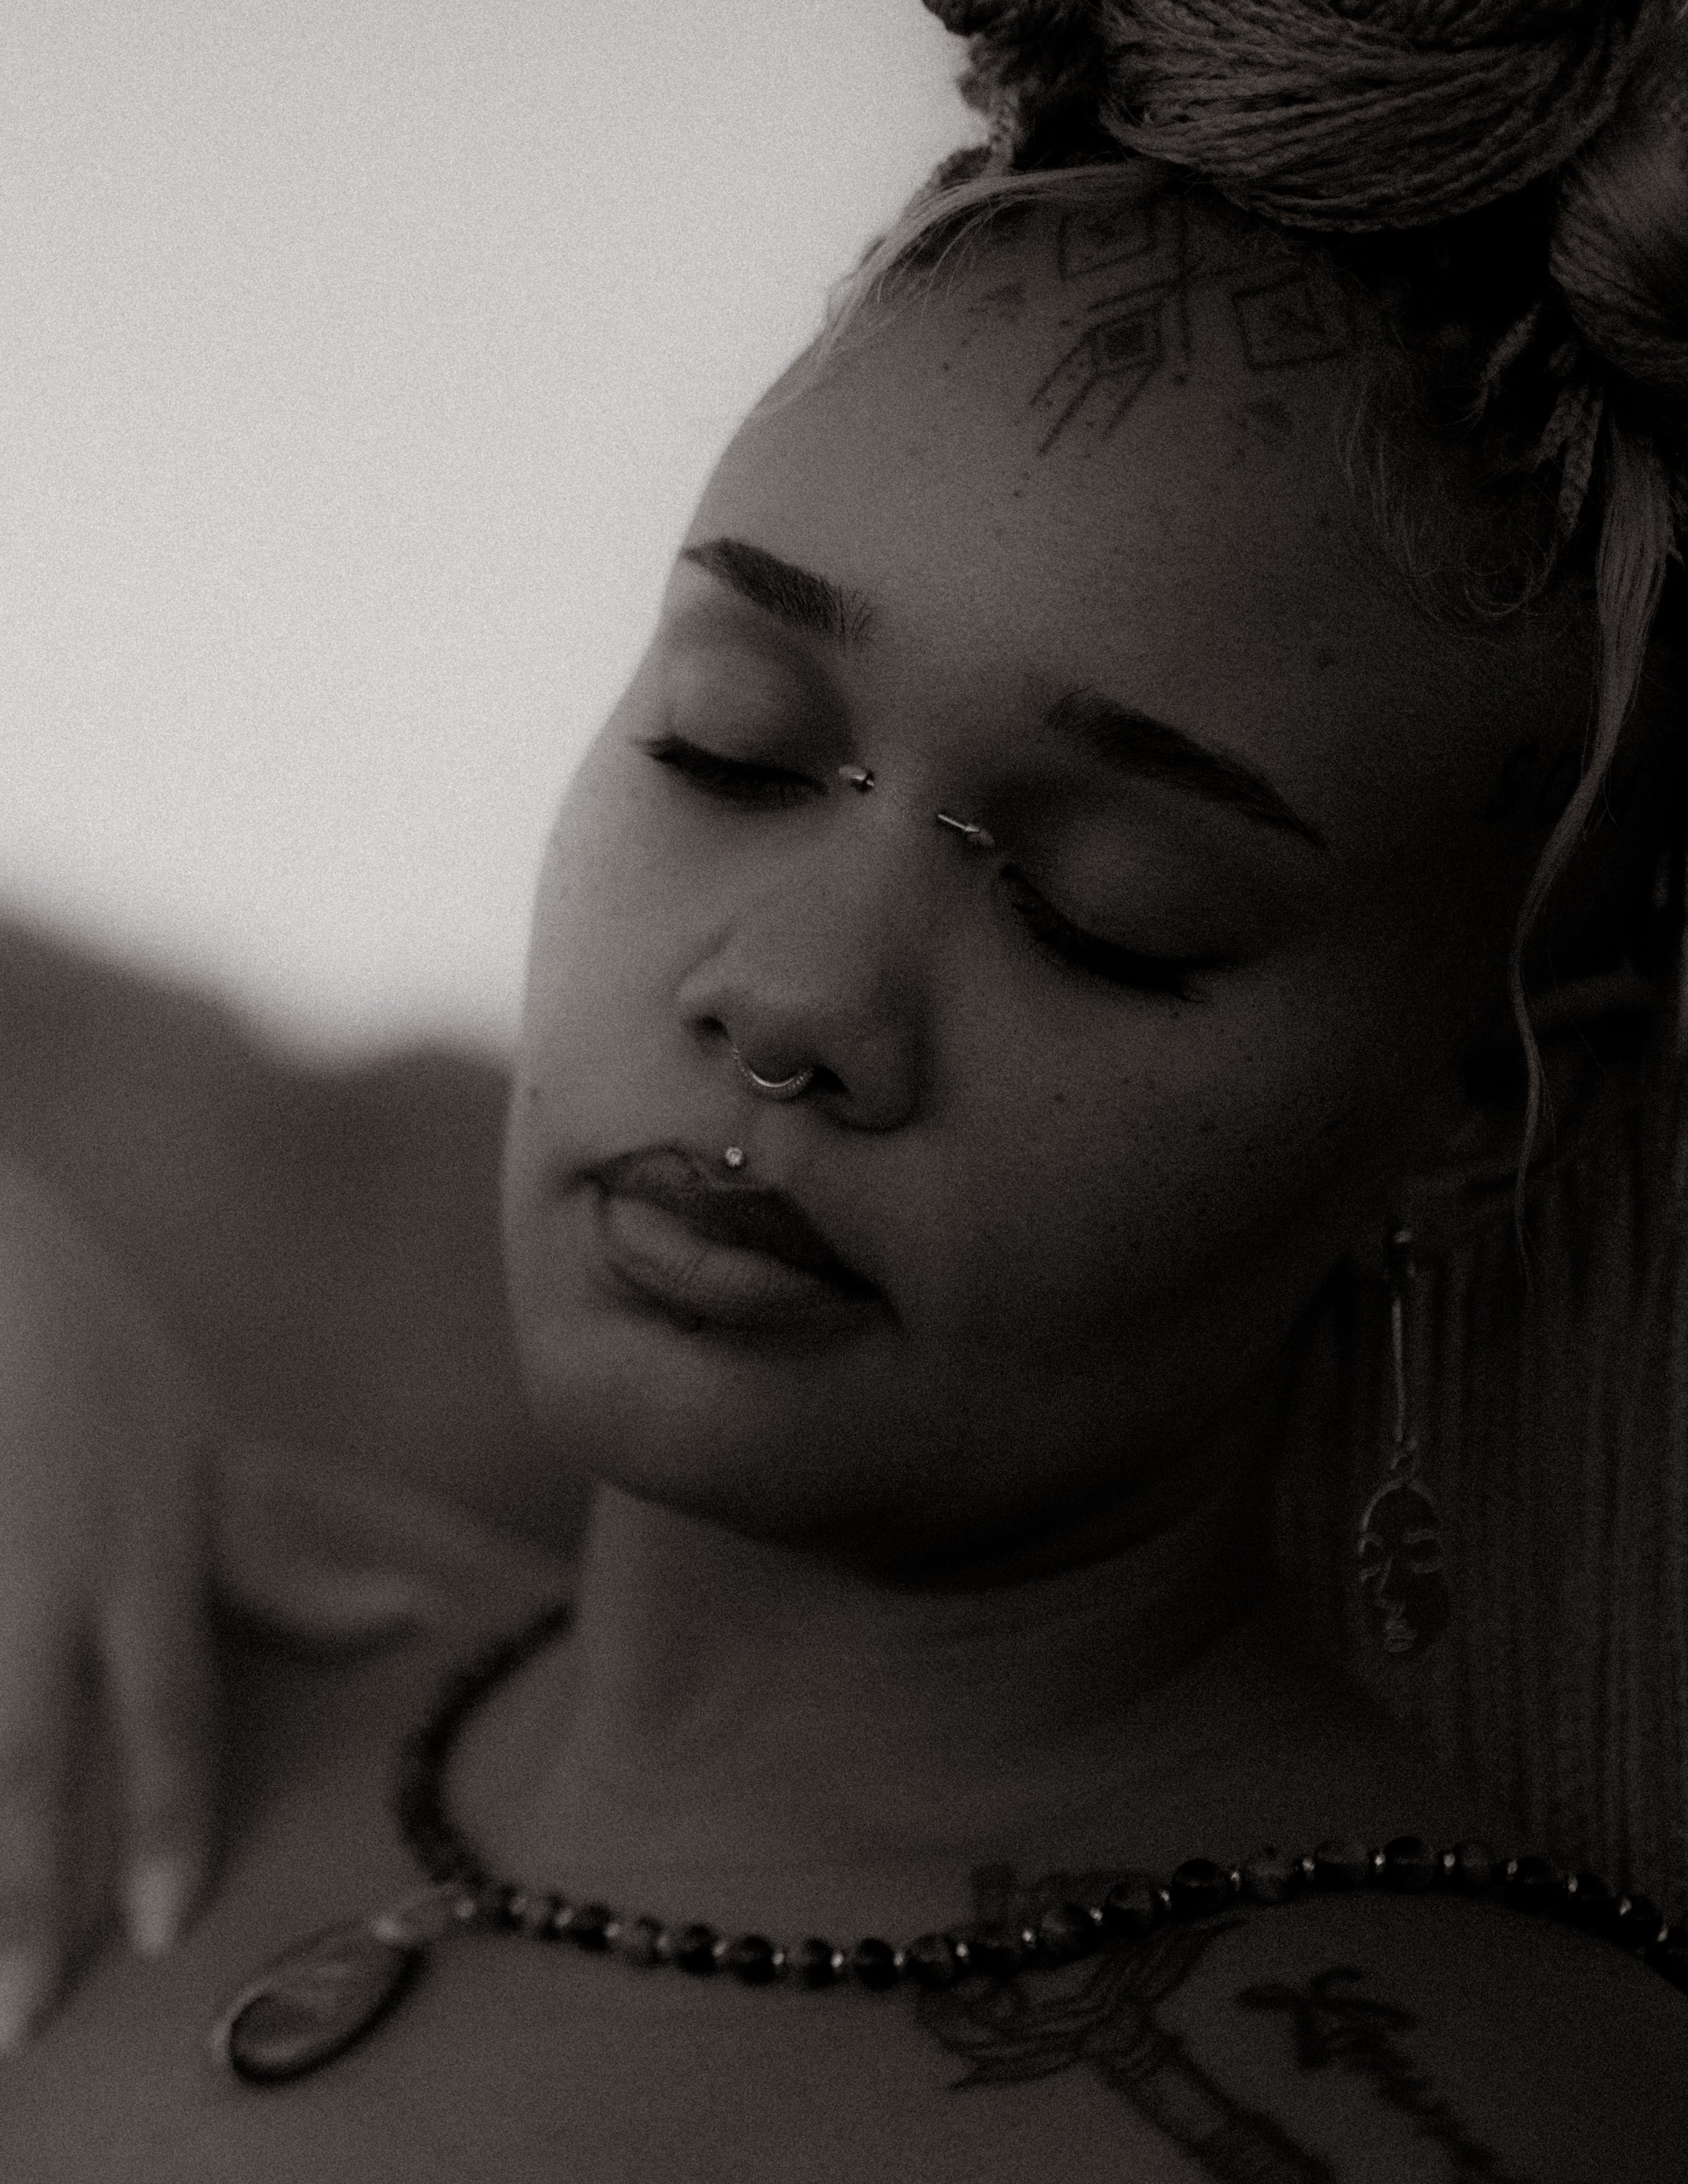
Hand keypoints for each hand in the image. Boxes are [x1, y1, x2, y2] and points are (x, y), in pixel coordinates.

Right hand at [0, 1153, 220, 2050]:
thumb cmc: (88, 1367)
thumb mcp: (192, 1456)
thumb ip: (278, 1560)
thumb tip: (413, 1618)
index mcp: (142, 1548)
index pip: (169, 1707)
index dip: (170, 1821)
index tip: (168, 1936)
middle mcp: (52, 1566)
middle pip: (37, 1748)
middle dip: (25, 1889)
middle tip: (18, 2019)